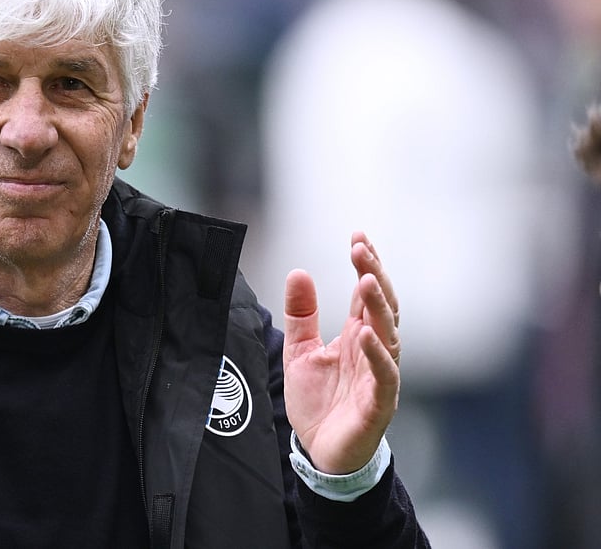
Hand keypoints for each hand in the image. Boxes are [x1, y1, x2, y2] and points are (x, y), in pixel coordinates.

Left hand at [282, 231, 400, 473]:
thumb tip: (299, 272)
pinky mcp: (378, 403)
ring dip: (379, 307)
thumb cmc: (318, 403)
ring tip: (367, 278)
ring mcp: (379, 376)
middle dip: (375, 275)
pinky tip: (367, 334)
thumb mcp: (300, 351)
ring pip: (389, 335)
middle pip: (382, 307)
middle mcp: (374, 351)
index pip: (367, 294)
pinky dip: (378, 354)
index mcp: (357, 336)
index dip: (366, 265)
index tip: (358, 236)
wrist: (319, 452)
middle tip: (361, 248)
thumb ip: (301, 315)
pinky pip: (384, 376)